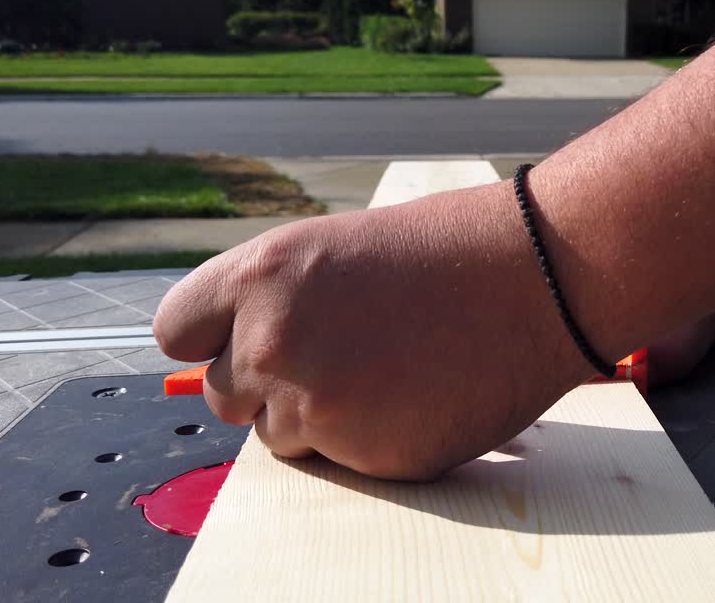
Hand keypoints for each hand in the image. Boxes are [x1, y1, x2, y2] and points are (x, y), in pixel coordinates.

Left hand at [153, 183, 595, 480]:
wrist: (539, 278)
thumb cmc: (449, 251)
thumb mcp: (337, 250)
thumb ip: (275, 300)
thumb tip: (239, 351)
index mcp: (262, 275)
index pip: (175, 331)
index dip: (210, 339)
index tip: (238, 342)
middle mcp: (274, 342)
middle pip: (221, 394)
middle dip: (265, 386)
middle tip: (336, 358)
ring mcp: (319, 405)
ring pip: (277, 436)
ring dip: (316, 417)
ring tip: (386, 372)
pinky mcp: (366, 456)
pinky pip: (337, 462)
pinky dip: (367, 441)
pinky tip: (415, 397)